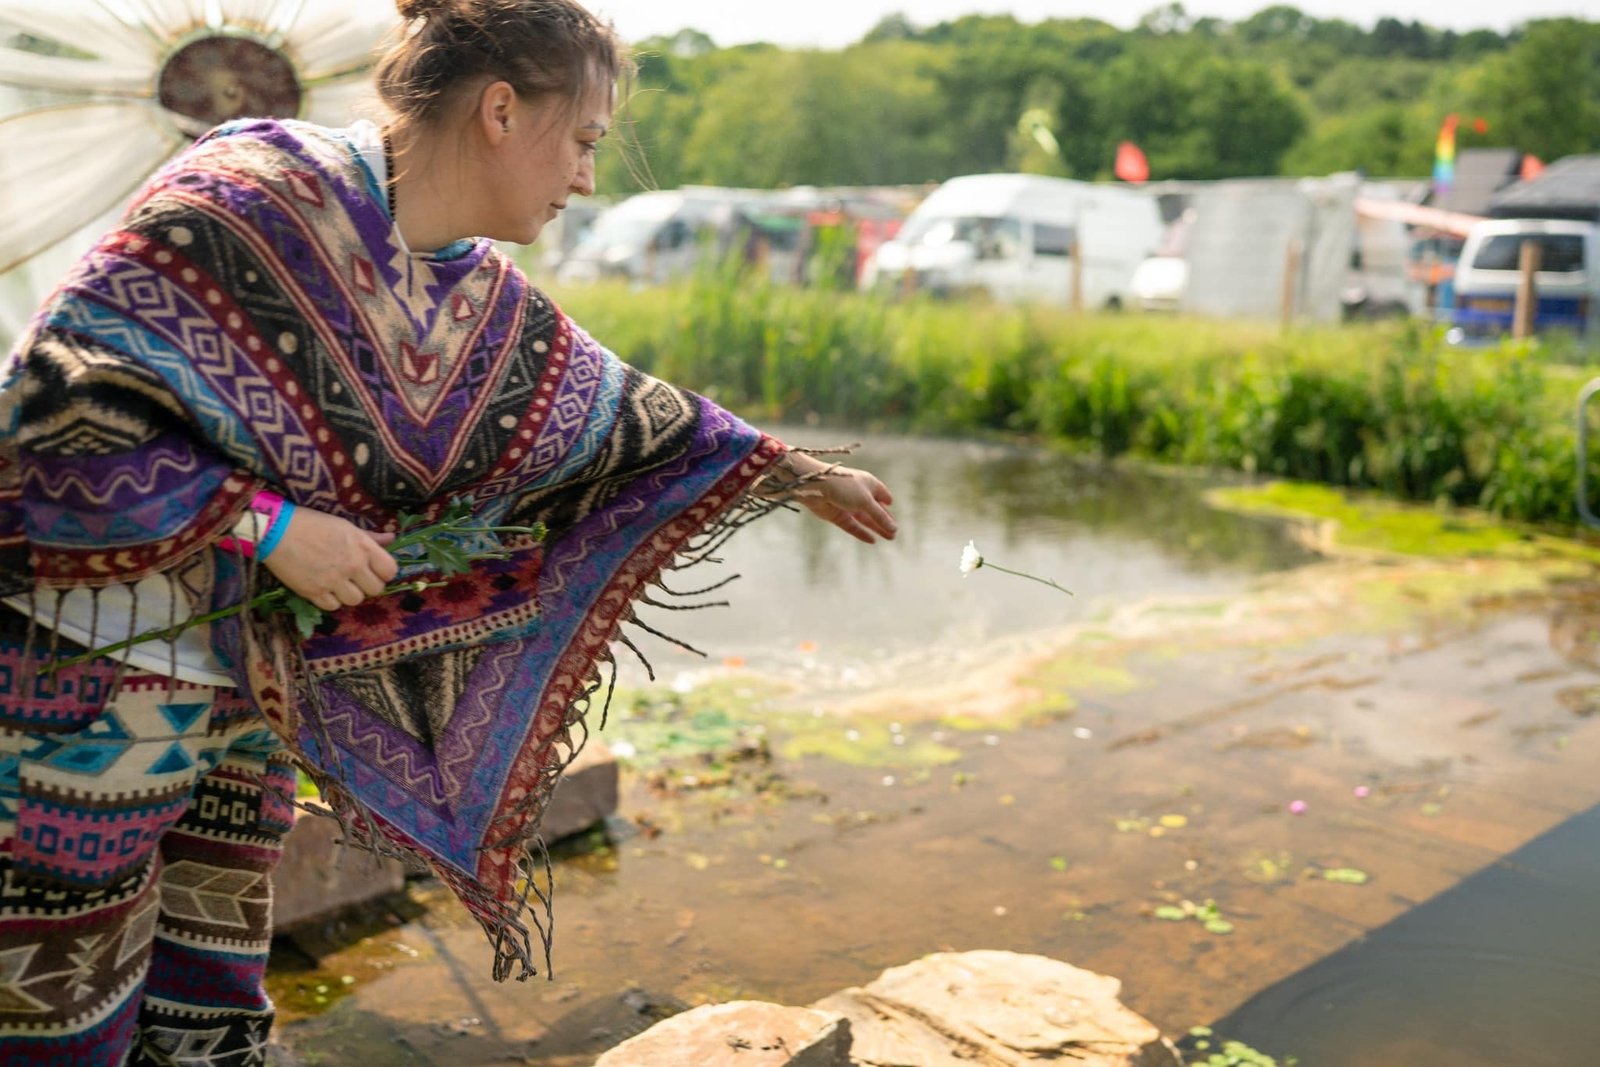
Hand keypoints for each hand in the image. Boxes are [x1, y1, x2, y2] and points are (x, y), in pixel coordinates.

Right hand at [261, 506, 398, 612]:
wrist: (276, 530)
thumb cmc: (312, 523)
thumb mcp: (345, 525)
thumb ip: (369, 537)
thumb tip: (391, 538)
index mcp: (362, 546)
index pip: (390, 571)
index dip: (384, 572)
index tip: (374, 570)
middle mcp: (352, 566)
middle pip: (376, 590)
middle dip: (367, 585)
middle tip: (355, 578)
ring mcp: (333, 581)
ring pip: (355, 600)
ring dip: (349, 594)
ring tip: (338, 583)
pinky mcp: (314, 592)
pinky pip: (332, 607)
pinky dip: (330, 600)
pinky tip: (323, 588)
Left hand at [781, 453, 896, 543]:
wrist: (816, 487)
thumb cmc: (844, 487)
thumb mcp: (866, 501)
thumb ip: (880, 516)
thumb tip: (894, 528)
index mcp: (867, 483)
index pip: (881, 493)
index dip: (887, 501)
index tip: (891, 507)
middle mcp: (857, 493)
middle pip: (874, 509)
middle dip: (884, 521)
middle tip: (894, 535)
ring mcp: (846, 504)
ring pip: (864, 519)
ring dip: (876, 528)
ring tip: (890, 538)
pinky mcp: (837, 515)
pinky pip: (852, 526)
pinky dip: (861, 533)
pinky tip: (872, 540)